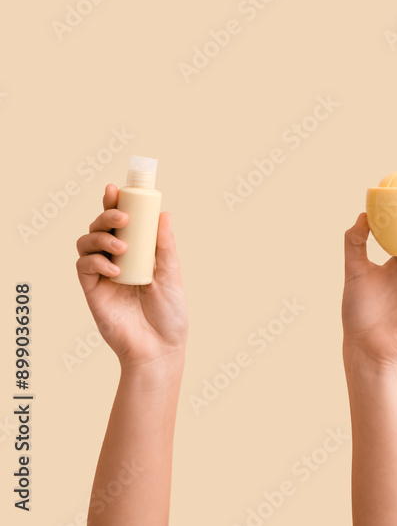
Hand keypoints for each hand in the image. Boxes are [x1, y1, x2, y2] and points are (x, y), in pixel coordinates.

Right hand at [75, 185, 188, 370]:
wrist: (159, 348)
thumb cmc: (170, 315)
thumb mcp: (172, 276)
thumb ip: (165, 247)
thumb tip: (164, 214)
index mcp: (138, 253)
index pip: (122, 224)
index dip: (114, 204)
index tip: (115, 188)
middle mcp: (117, 260)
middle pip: (100, 228)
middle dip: (106, 215)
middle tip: (123, 216)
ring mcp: (103, 275)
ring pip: (86, 243)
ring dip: (101, 238)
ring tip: (122, 248)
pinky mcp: (92, 291)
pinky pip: (83, 267)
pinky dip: (96, 262)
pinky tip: (115, 270)